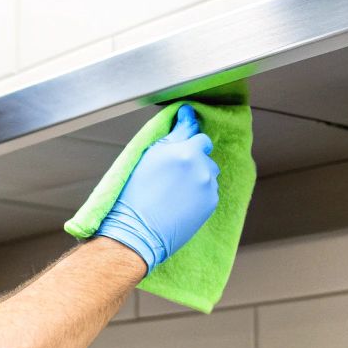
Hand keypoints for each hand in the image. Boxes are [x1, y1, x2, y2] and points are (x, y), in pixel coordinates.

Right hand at [94, 104, 218, 272]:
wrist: (136, 232)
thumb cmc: (136, 194)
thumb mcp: (150, 156)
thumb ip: (175, 134)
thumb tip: (188, 115)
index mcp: (185, 151)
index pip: (201, 138)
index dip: (190, 145)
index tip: (181, 151)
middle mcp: (201, 167)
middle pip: (206, 157)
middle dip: (193, 162)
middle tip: (172, 177)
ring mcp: (208, 187)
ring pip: (209, 175)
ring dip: (198, 178)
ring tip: (176, 191)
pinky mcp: (211, 204)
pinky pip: (210, 192)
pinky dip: (200, 195)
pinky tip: (181, 202)